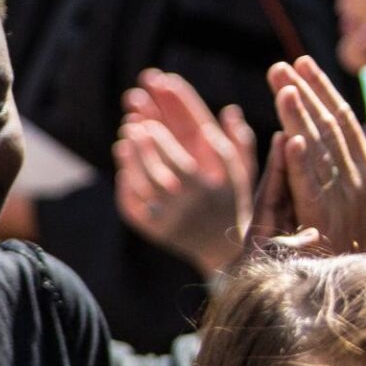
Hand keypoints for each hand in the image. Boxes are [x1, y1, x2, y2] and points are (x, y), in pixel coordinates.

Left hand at [113, 69, 255, 277]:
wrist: (223, 254)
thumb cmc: (232, 204)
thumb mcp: (242, 174)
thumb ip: (239, 143)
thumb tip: (229, 110)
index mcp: (210, 185)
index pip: (187, 151)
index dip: (168, 128)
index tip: (153, 110)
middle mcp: (189, 203)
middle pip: (161, 168)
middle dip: (146, 142)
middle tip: (134, 121)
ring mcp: (169, 219)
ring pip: (144, 185)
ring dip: (133, 159)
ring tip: (126, 136)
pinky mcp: (153, 231)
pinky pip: (133, 205)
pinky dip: (127, 183)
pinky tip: (124, 163)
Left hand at [246, 56, 365, 257]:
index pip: (345, 120)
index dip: (323, 90)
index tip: (303, 62)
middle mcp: (360, 181)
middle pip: (329, 129)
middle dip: (305, 94)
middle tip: (279, 65)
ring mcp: (343, 201)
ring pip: (318, 151)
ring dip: (300, 118)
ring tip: (281, 87)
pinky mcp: (324, 223)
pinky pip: (311, 188)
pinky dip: (301, 162)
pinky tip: (288, 139)